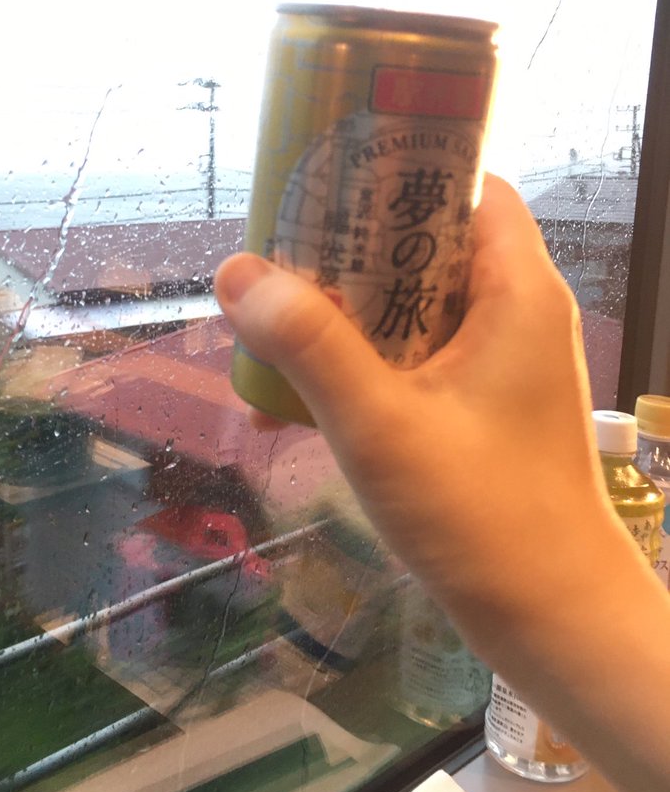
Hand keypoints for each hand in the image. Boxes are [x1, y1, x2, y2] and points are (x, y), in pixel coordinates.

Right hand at [215, 175, 616, 655]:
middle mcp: (517, 313)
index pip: (469, 186)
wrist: (554, 620)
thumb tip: (237, 272)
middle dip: (351, 252)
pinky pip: (417, 360)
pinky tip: (300, 405)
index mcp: (515, 291)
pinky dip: (365, 366)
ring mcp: (503, 364)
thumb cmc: (482, 514)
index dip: (401, 171)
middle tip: (280, 260)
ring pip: (416, 307)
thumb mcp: (381, 425)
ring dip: (348, 317)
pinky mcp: (486, 407)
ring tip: (275, 333)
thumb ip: (310, 346)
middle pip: (429, 244)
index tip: (330, 182)